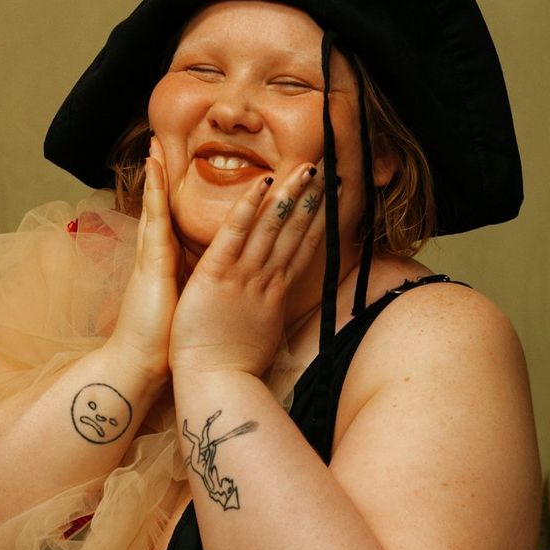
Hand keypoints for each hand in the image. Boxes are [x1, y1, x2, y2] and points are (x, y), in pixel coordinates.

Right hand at [107, 137, 181, 381]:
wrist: (140, 368)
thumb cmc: (165, 349)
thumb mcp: (182, 315)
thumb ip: (186, 298)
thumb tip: (198, 295)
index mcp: (165, 272)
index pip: (168, 229)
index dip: (168, 202)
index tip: (171, 178)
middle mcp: (155, 261)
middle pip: (158, 211)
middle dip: (158, 181)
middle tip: (158, 147)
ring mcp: (150, 260)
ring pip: (155, 209)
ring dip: (155, 178)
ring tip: (154, 147)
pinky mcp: (151, 264)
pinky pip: (155, 219)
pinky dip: (155, 193)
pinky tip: (156, 169)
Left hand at [169, 162, 326, 376]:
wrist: (216, 382)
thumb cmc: (234, 365)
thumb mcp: (262, 335)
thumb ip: (269, 313)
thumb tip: (277, 307)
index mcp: (275, 294)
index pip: (303, 249)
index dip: (320, 222)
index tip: (333, 200)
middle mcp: (266, 281)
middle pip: (296, 232)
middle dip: (314, 200)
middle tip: (330, 170)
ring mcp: (244, 276)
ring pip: (271, 228)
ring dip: (290, 195)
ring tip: (308, 167)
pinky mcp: (217, 275)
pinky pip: (234, 234)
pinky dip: (248, 207)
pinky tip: (263, 184)